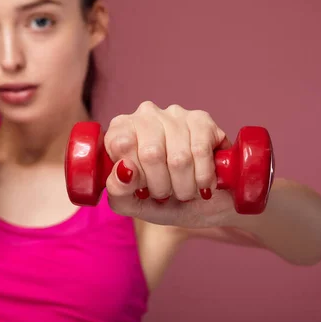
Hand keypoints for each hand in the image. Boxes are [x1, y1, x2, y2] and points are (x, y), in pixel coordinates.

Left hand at [104, 101, 234, 226]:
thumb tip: (124, 169)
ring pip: (179, 157)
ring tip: (184, 191)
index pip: (121, 144)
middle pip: (151, 153)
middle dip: (161, 186)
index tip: (142, 188)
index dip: (135, 174)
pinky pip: (201, 151)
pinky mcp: (202, 120)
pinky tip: (202, 183)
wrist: (201, 207)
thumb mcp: (131, 203)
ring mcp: (175, 115)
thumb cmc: (161, 201)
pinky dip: (202, 177)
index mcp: (120, 131)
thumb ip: (118, 190)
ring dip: (184, 186)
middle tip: (165, 194)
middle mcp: (145, 115)